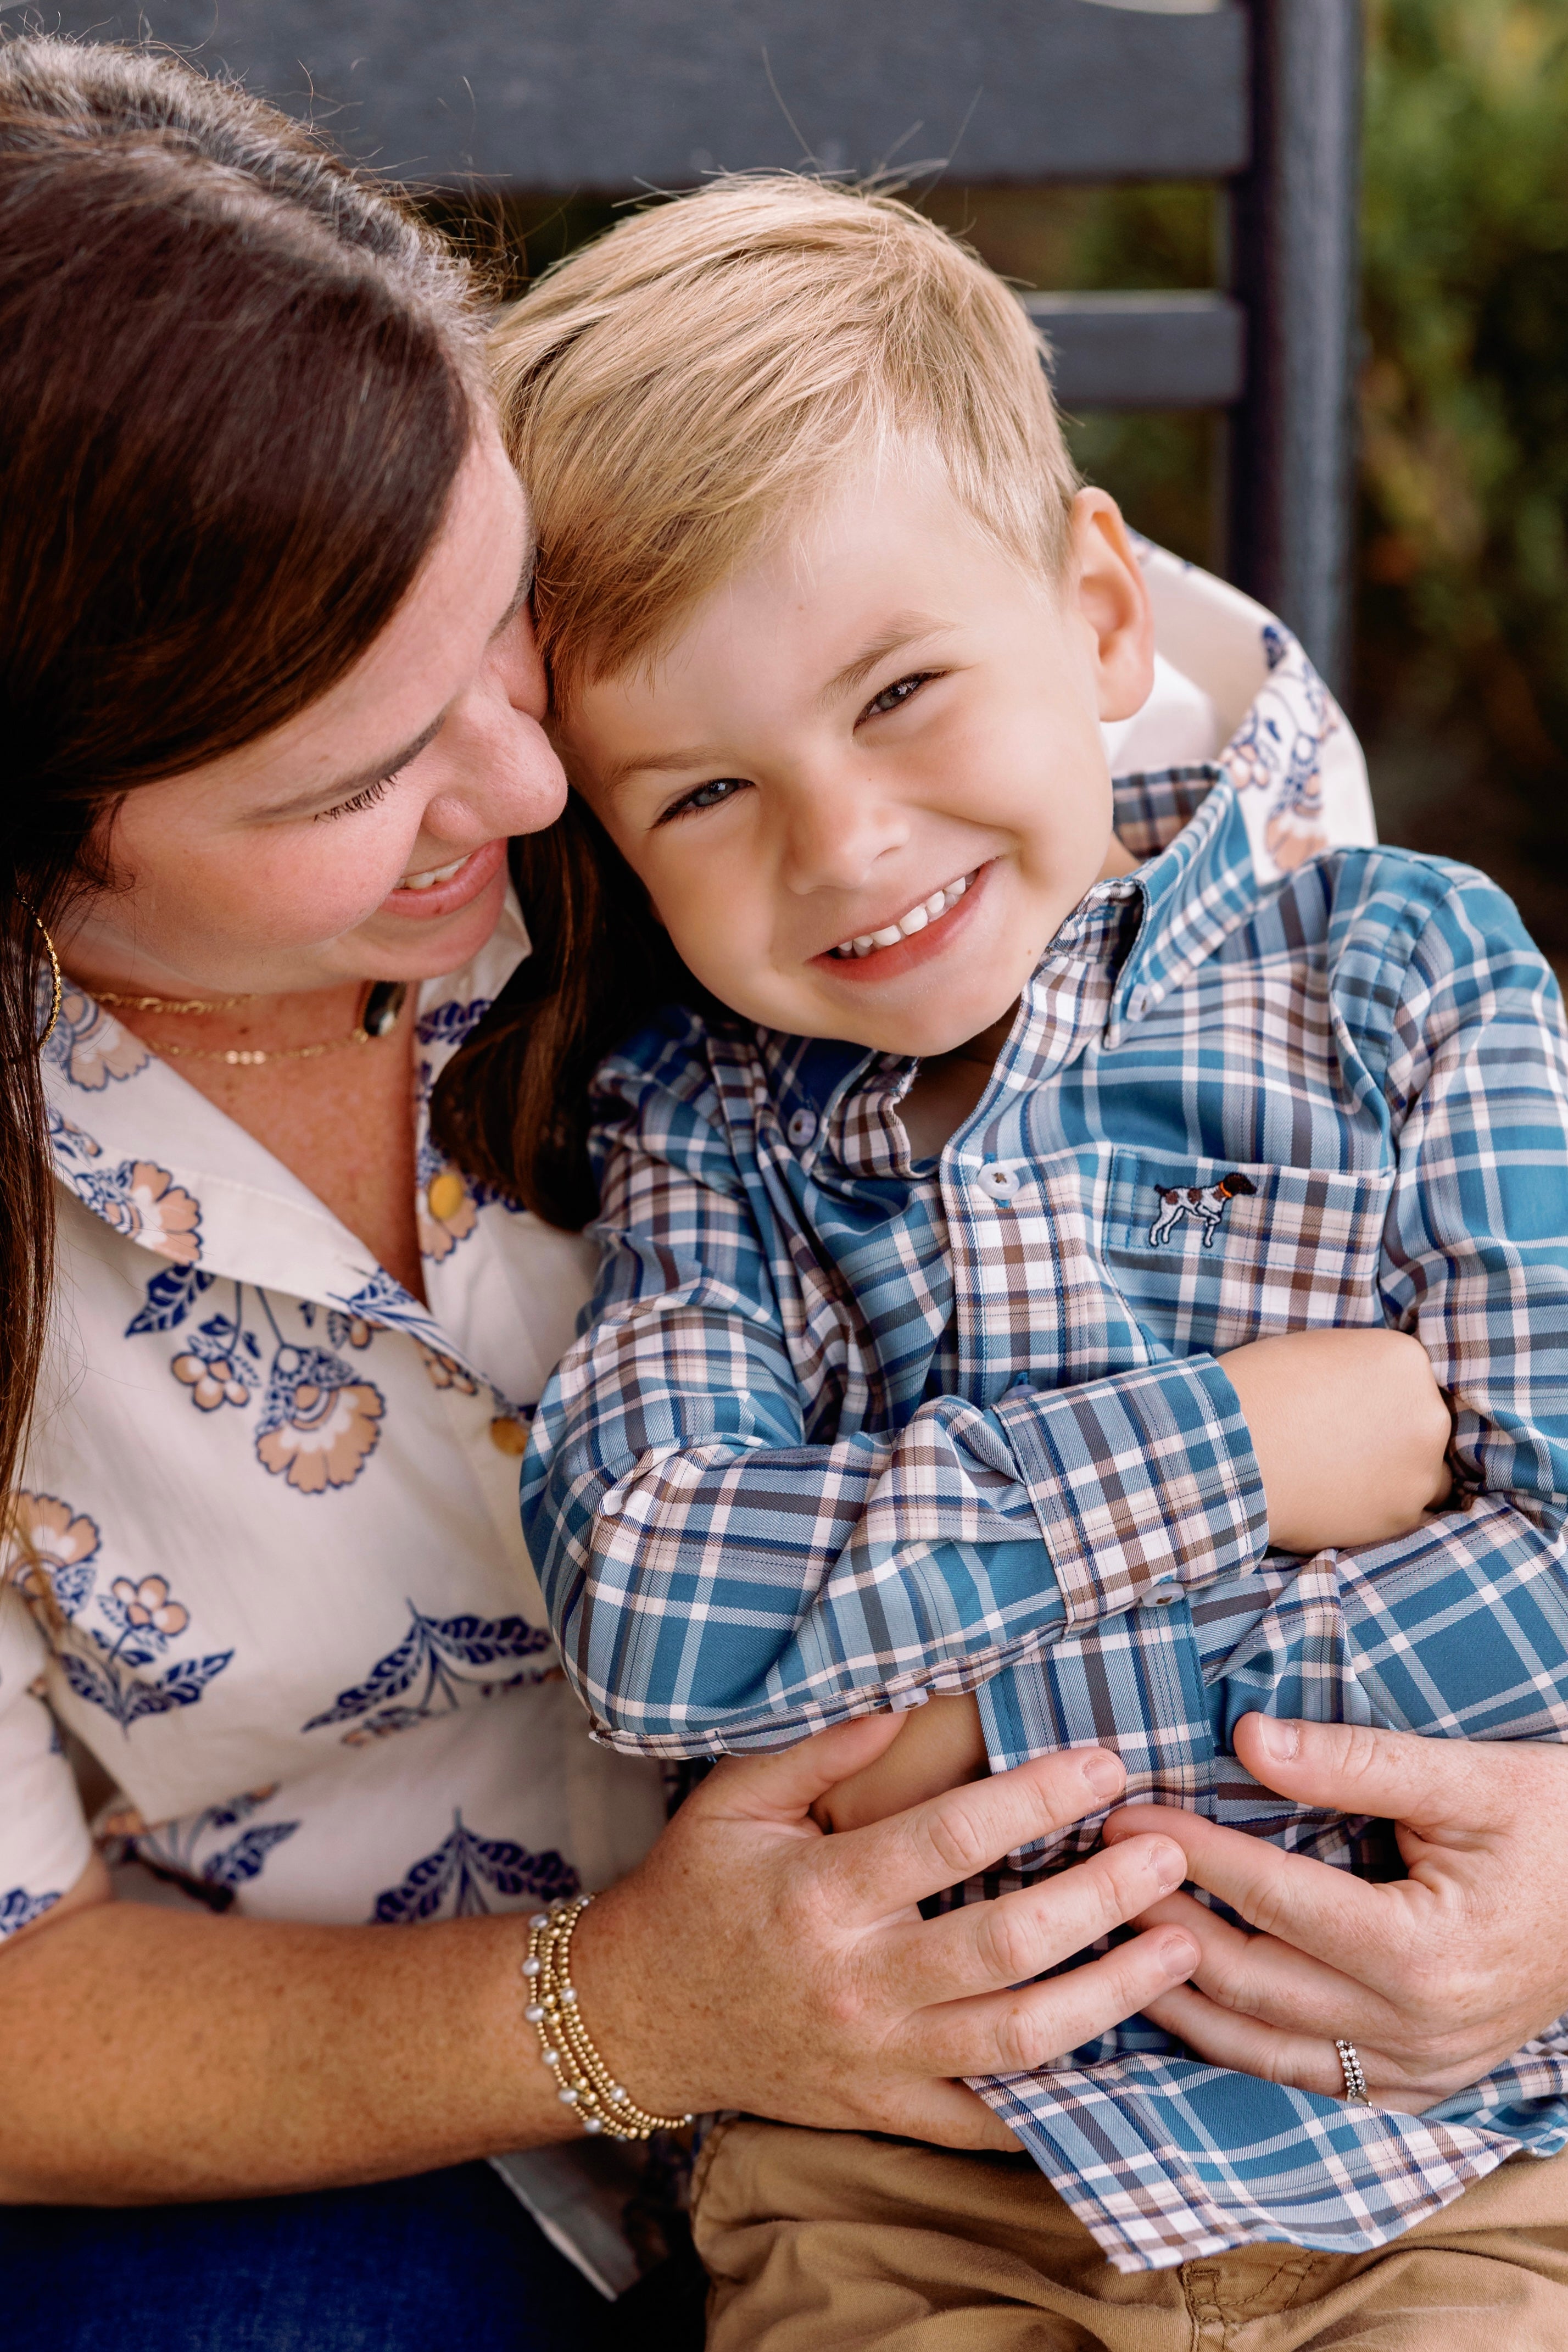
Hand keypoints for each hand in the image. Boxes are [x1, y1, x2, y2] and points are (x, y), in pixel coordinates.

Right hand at [575, 1714, 1198, 2148]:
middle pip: (1004, 1944)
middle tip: (1170, 1850)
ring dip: (1112, 1996)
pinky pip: (988, 2116)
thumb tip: (911, 1699)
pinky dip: (1061, 2094)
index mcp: (820, 1894)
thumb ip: (822, 1749)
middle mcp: (856, 1982)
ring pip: (1018, 2039)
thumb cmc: (691, 1890)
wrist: (635, 2017)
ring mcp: (876, 2058)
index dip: (1034, 1799)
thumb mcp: (734, 1800)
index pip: (947, 1840)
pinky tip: (1130, 2052)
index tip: (1104, 1762)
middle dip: (1101, 1897)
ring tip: (1184, 1947)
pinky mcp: (884, 2109)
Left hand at [1102, 1713, 1567, 2111]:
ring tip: (1109, 1941)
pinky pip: (1301, 2077)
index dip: (1189, 1850)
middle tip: (1095, 1871)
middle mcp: (1416, 2031)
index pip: (1272, 1896)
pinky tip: (1182, 2003)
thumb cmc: (1553, 1825)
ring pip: (1259, 2050)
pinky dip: (1232, 2042)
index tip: (1123, 1811)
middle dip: (1161, 1922)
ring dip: (1176, 1998)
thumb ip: (1351, 1761)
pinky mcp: (1417, 2089)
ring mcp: (1417, 2074)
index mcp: (1425, 1953)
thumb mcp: (1465, 1777)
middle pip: (1250, 1980)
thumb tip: (1245, 1738)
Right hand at [1218, 1328, 1451, 1552]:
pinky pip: (1404, 1512)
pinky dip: (1378, 1510)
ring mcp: (1420, 1468)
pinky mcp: (1403, 1514)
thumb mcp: (1317, 1352)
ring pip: (1424, 1474)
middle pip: (1425, 1427)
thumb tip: (1365, 1391)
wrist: (1230, 1451)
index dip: (1381, 1398)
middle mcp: (1428, 1412)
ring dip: (1395, 1476)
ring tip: (1344, 1479)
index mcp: (1405, 1360)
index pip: (1412, 1381)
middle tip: (1347, 1446)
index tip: (1354, 1412)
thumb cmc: (1258, 1390)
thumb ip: (1358, 1370)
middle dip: (1395, 1436)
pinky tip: (1338, 1502)